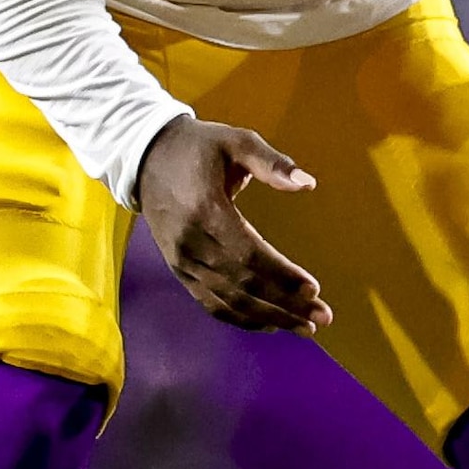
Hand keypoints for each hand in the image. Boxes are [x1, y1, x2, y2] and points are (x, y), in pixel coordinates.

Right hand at [136, 114, 324, 333]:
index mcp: (206, 210)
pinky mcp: (178, 269)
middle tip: (323, 317)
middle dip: (286, 304)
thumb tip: (308, 184)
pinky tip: (269, 323)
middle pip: (243, 284)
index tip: (314, 289)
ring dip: (270, 317)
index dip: (282, 275)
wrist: (145, 157)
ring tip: (305, 327)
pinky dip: (241, 318)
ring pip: (229, 300)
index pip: (249, 254)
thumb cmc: (198, 147)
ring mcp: (182, 260)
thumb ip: (271, 162)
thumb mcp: (235, 140)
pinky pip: (210, 302)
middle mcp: (191, 242)